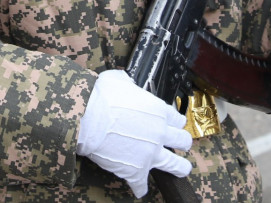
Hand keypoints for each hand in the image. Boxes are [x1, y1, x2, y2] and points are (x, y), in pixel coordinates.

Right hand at [77, 70, 192, 197]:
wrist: (87, 118)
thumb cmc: (100, 97)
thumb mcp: (118, 80)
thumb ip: (129, 84)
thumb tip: (126, 82)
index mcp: (158, 111)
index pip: (177, 119)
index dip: (175, 122)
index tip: (172, 124)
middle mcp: (160, 133)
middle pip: (183, 141)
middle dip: (182, 142)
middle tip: (179, 144)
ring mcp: (150, 154)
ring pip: (176, 165)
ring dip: (180, 167)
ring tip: (182, 169)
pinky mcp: (136, 171)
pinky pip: (142, 185)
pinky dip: (140, 188)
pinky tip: (140, 190)